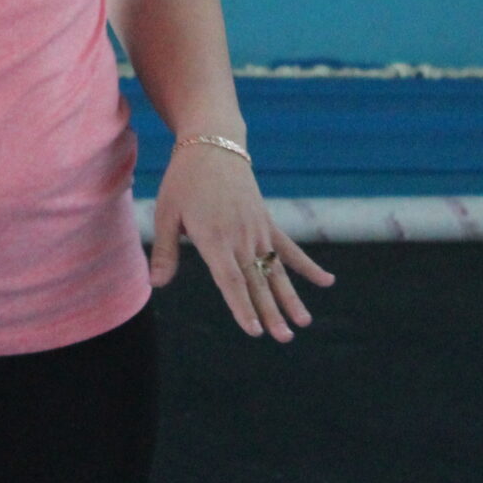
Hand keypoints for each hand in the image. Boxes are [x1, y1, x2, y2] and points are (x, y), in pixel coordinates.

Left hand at [150, 140, 334, 339]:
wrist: (213, 145)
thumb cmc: (184, 181)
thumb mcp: (166, 213)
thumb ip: (164, 251)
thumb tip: (156, 284)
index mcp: (214, 239)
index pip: (231, 281)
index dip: (242, 307)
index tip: (254, 331)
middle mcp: (240, 238)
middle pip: (257, 282)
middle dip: (270, 313)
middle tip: (283, 338)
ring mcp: (258, 230)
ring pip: (276, 271)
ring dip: (289, 298)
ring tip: (303, 323)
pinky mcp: (267, 222)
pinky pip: (290, 248)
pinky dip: (307, 266)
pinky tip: (327, 282)